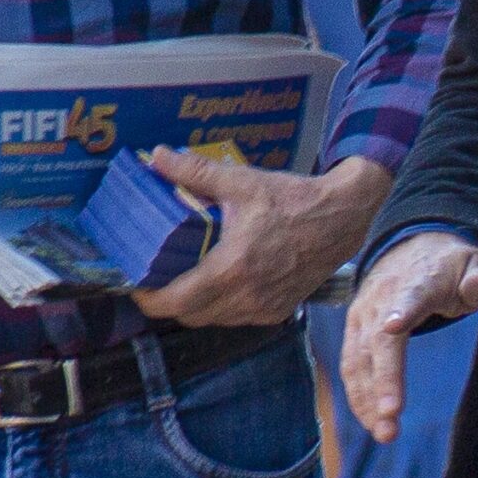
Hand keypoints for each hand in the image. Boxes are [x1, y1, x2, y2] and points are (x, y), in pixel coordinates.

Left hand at [131, 155, 392, 326]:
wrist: (342, 219)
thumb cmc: (292, 200)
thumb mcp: (241, 182)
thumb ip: (195, 172)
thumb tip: (157, 157)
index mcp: (231, 268)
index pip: (176, 301)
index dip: (150, 300)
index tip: (135, 286)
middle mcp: (246, 296)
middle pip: (189, 316)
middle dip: (167, 302)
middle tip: (155, 279)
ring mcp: (264, 308)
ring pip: (213, 320)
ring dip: (194, 306)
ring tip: (182, 279)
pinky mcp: (278, 311)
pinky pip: (236, 318)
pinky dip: (221, 307)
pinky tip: (218, 283)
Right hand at [343, 232, 477, 441]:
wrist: (410, 246)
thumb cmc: (448, 265)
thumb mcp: (475, 264)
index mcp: (417, 282)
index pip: (409, 297)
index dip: (401, 312)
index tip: (393, 327)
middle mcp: (382, 300)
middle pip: (378, 342)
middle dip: (383, 380)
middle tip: (391, 419)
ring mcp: (364, 315)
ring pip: (359, 360)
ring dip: (367, 398)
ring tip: (384, 434)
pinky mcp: (355, 330)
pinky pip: (352, 366)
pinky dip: (359, 395)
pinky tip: (371, 422)